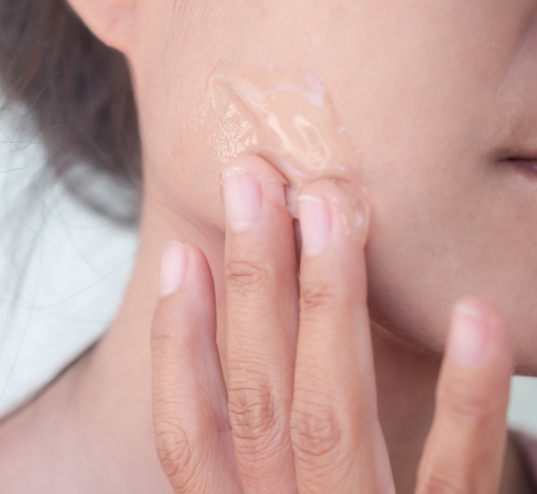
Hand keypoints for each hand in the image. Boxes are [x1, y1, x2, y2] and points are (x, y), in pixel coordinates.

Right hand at [150, 154, 513, 492]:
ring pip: (330, 415)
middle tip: (256, 183)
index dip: (176, 346)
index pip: (188, 436)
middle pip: (257, 399)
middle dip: (252, 282)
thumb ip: (250, 469)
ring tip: (334, 209)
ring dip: (328, 304)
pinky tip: (472, 314)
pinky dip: (463, 398)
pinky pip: (455, 478)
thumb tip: (229, 361)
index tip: (177, 259)